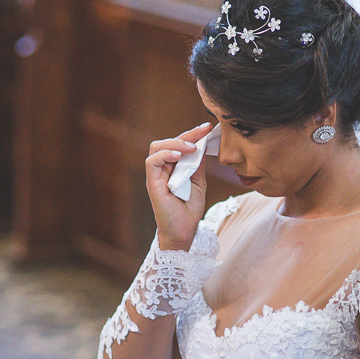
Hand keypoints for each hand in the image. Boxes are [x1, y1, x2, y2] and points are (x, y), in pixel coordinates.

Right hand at [145, 122, 213, 251]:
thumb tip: (202, 145)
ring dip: (175, 144)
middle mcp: (163, 169)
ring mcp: (156, 175)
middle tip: (202, 133)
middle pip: (167, 141)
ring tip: (191, 148)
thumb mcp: (199, 182)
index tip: (207, 128)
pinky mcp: (152, 183)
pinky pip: (152, 162)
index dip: (192, 134)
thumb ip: (198, 165)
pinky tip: (178, 157)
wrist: (184, 231)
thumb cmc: (189, 209)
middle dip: (186, 135)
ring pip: (157, 147)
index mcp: (174, 167)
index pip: (179, 144)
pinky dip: (165, 155)